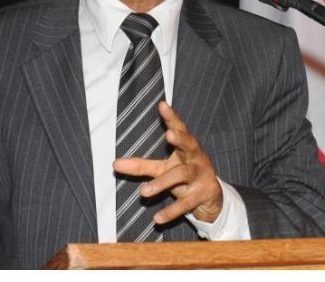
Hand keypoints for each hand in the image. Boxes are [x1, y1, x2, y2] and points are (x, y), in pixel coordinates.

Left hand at [112, 101, 223, 223]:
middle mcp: (196, 158)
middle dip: (180, 139)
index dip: (172, 117)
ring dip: (162, 183)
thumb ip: (140, 166)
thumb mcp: (163, 169)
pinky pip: (186, 203)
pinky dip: (171, 211)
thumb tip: (114, 164)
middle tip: (169, 135)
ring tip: (143, 192)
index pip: (180, 128)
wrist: (211, 198)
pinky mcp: (203, 194)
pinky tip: (156, 218)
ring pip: (182, 176)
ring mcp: (201, 176)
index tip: (162, 105)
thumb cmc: (184, 176)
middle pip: (190, 144)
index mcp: (186, 148)